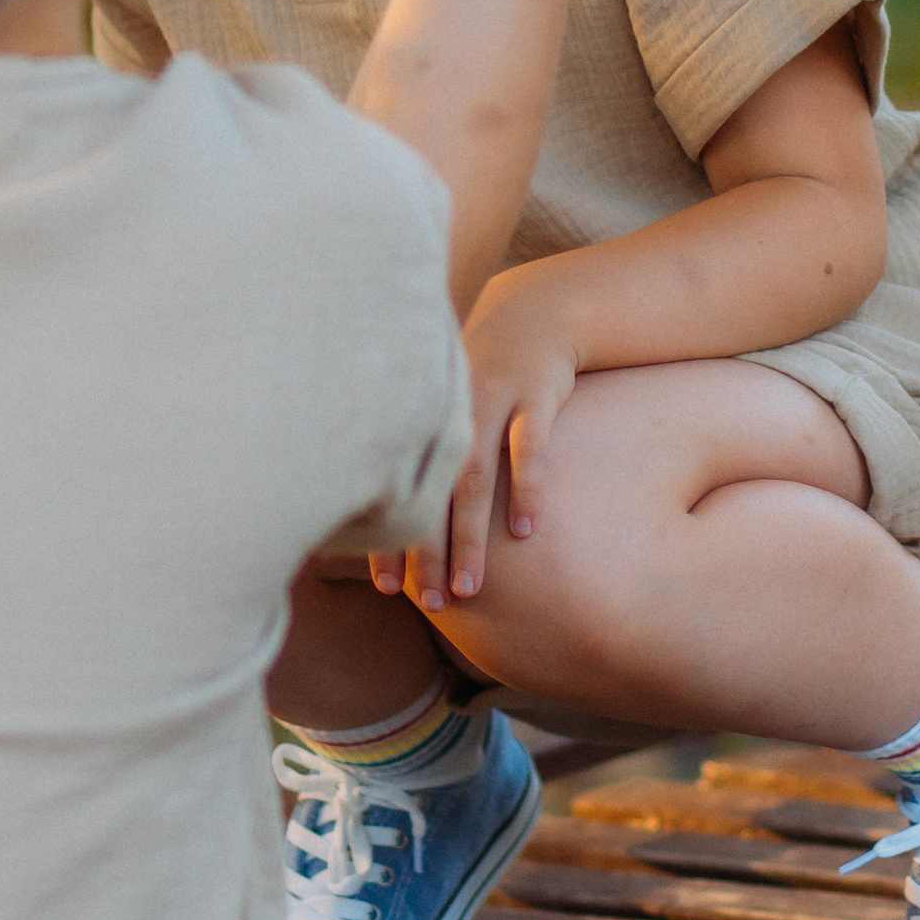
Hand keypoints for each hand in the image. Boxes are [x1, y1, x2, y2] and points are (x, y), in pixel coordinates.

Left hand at [372, 261, 582, 610]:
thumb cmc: (482, 376)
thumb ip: (421, 448)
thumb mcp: (445, 401)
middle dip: (427, 552)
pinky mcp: (536, 394)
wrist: (534, 315)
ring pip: (476, 479)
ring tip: (469, 588)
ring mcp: (492, 400)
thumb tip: (383, 514)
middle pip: (431, 493)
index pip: (393, 486)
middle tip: (429, 604)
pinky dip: (528, 489)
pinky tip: (527, 531)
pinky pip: (532, 448)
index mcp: (419, 418)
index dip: (388, 537)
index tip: (385, 588)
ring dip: (470, 537)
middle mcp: (448, 411)